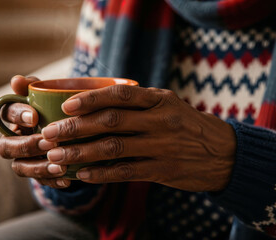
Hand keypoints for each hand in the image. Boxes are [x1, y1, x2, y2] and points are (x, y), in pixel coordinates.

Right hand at [0, 75, 70, 188]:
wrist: (74, 129)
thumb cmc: (57, 107)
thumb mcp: (49, 95)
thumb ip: (34, 87)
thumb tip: (16, 80)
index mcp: (13, 117)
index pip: (5, 115)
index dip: (17, 116)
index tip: (34, 116)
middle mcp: (12, 139)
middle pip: (5, 147)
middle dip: (26, 146)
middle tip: (49, 143)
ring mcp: (22, 159)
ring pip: (20, 167)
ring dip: (39, 168)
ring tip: (60, 166)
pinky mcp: (35, 174)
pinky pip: (39, 182)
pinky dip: (52, 181)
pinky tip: (67, 179)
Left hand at [41, 85, 235, 191]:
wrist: (225, 154)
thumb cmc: (188, 125)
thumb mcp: (168, 105)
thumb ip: (139, 103)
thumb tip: (96, 102)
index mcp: (160, 100)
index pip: (121, 94)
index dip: (91, 99)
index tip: (66, 104)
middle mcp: (160, 121)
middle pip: (111, 121)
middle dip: (76, 127)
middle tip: (50, 133)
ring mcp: (162, 146)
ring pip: (114, 148)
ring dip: (81, 153)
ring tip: (57, 157)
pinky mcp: (163, 170)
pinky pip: (126, 172)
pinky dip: (102, 173)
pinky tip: (83, 175)